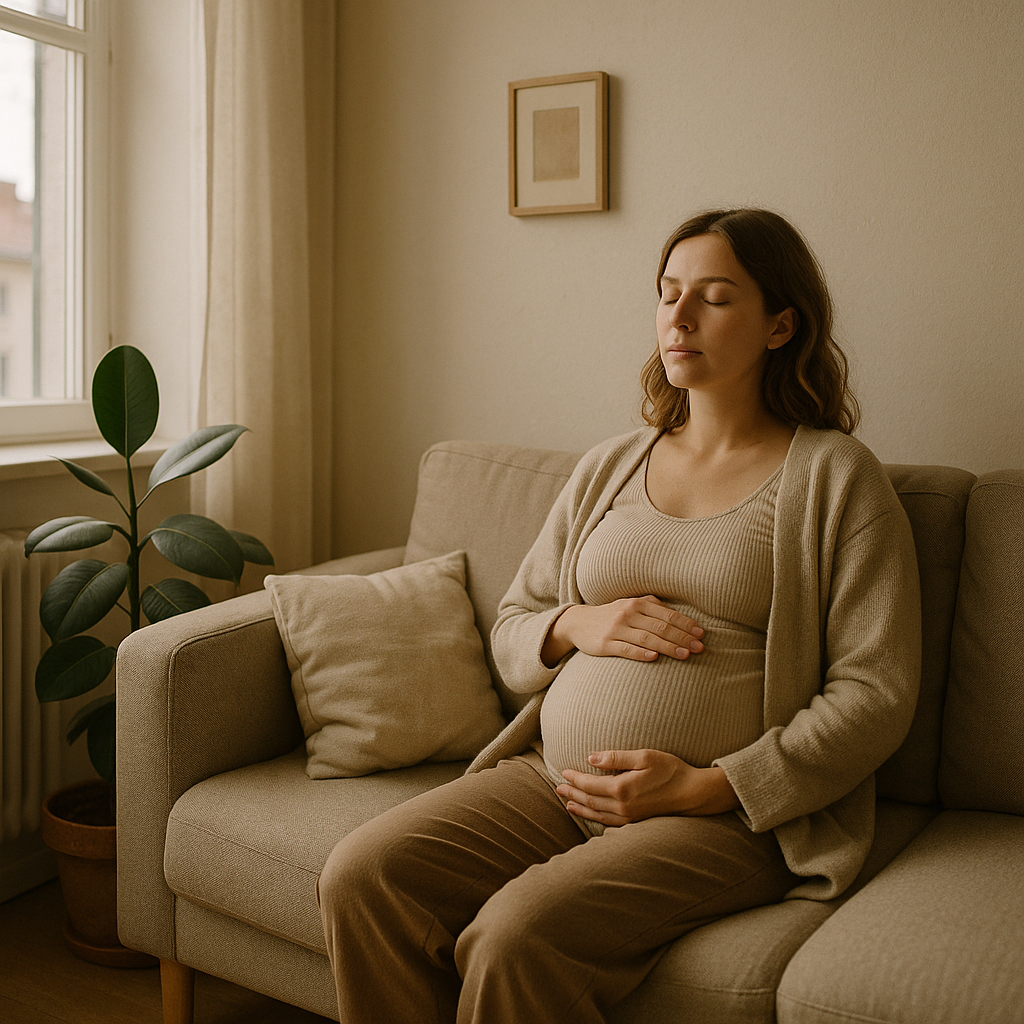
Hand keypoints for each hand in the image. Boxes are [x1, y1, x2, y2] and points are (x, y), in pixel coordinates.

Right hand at [541, 596, 703, 666]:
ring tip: (685, 655)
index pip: (667, 614)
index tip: (701, 634)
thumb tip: (681, 617)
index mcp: (638, 603)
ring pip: (647, 638)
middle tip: (700, 648)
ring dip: (668, 646)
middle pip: (660, 626)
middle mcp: (628, 613)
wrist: (579, 622)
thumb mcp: (631, 605)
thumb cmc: (613, 615)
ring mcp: (616, 628)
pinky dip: (641, 652)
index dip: (686, 624)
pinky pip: (626, 649)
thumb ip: (653, 607)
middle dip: (682, 637)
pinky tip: (654, 657)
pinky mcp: (605, 643)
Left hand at [556, 749, 739, 825]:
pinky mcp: (635, 822)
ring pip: (597, 813)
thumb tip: (591, 758)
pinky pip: (608, 822)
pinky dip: (595, 818)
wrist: (692, 793)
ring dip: (580, 807)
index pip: (590, 784)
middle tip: (558, 788)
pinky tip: (591, 814)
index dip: (575, 778)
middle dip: (572, 794)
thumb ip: (616, 758)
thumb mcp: (644, 756)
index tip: (564, 772)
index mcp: (622, 789)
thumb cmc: (670, 770)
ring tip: (567, 803)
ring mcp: (629, 817)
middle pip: (590, 800)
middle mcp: (622, 806)